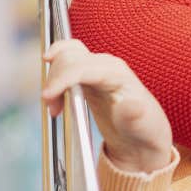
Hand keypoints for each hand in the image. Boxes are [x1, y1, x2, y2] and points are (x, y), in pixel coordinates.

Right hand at [41, 39, 173, 173]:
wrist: (142, 133)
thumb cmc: (144, 127)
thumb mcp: (140, 126)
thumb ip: (134, 115)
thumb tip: (129, 105)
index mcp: (118, 73)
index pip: (84, 67)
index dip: (62, 78)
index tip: (47, 96)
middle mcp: (106, 65)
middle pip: (70, 57)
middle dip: (54, 80)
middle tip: (52, 109)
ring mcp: (96, 68)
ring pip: (64, 57)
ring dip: (52, 80)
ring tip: (55, 109)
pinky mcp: (87, 75)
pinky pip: (65, 62)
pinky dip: (54, 78)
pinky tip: (55, 100)